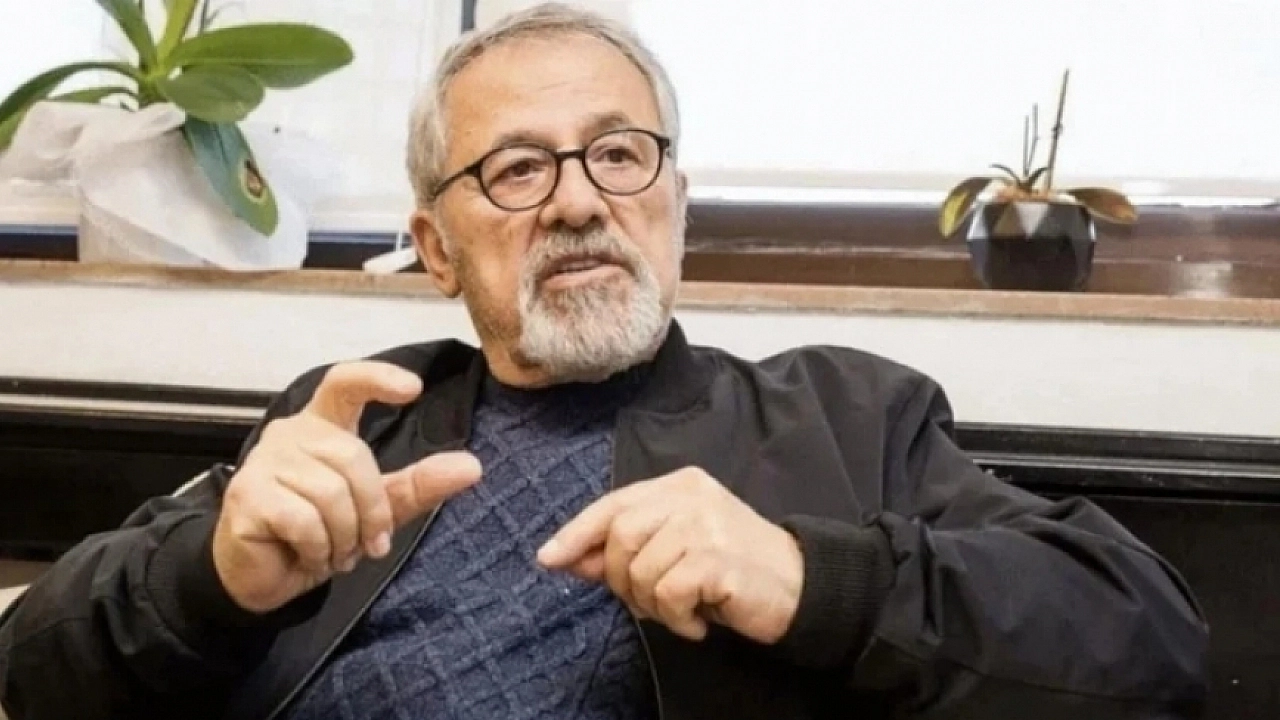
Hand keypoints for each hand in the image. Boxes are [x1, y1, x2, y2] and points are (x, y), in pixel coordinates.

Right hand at [213, 361, 481, 613]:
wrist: (262, 577)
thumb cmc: (316, 533)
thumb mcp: (376, 509)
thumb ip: (418, 485)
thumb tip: (473, 467)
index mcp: (321, 425)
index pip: (344, 383)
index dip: (377, 378)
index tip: (414, 388)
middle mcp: (290, 434)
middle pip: (353, 457)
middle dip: (371, 511)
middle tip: (366, 546)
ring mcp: (264, 462)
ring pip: (331, 493)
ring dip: (344, 537)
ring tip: (334, 552)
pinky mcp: (248, 496)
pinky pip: (305, 520)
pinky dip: (318, 549)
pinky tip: (311, 557)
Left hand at [537, 467, 803, 643]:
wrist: (800, 586)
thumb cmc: (731, 569)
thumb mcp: (674, 551)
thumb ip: (625, 550)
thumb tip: (566, 557)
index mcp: (679, 484)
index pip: (613, 504)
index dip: (576, 532)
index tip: (548, 558)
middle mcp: (691, 496)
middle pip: (620, 536)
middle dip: (621, 580)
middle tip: (651, 603)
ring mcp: (705, 524)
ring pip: (639, 569)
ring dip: (652, 605)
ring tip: (682, 611)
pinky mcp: (717, 558)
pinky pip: (667, 593)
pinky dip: (676, 618)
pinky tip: (699, 621)